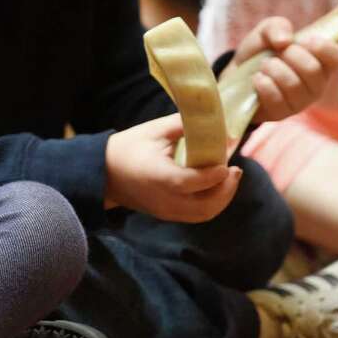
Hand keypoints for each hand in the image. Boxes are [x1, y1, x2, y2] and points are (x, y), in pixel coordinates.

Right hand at [105, 115, 240, 221]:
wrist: (102, 172)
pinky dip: (210, 204)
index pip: (193, 183)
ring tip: (228, 178)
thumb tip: (214, 121)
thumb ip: (184, 125)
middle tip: (235, 170)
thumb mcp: (154, 130)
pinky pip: (195, 216)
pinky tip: (214, 187)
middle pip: (205, 207)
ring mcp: (165, 211)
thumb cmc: (128, 147)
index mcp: (160, 177)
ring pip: (204, 215)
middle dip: (226, 190)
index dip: (214, 175)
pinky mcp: (166, 215)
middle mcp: (165, 200)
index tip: (228, 162)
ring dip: (221, 199)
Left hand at [233, 17, 337, 121]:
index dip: (323, 47)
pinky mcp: (283, 113)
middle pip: (312, 69)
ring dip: (273, 69)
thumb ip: (277, 26)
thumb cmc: (261, 51)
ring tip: (264, 66)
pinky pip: (276, 98)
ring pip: (293, 84)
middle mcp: (316, 84)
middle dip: (289, 55)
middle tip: (277, 54)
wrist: (237, 73)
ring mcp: (301, 101)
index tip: (305, 40)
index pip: (336, 57)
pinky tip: (257, 79)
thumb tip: (285, 40)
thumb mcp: (266, 31)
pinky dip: (263, 84)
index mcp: (321, 62)